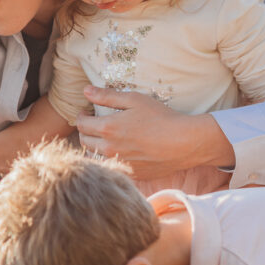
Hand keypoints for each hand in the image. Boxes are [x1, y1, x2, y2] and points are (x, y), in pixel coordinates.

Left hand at [76, 87, 234, 178]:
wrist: (184, 143)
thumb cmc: (160, 117)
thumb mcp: (134, 99)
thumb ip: (107, 96)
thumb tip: (86, 91)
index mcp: (108, 128)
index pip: (81, 124)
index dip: (81, 116)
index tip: (87, 113)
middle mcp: (109, 149)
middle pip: (84, 141)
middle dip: (86, 131)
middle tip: (95, 124)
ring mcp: (119, 163)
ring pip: (95, 156)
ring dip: (96, 146)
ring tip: (107, 137)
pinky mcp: (130, 174)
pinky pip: (112, 166)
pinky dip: (111, 158)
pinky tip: (122, 150)